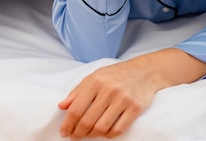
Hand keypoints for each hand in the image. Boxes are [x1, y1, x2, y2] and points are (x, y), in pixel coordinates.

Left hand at [57, 49, 205, 138]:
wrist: (144, 71)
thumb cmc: (116, 75)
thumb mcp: (94, 77)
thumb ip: (77, 91)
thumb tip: (62, 106)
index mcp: (95, 81)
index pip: (76, 109)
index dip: (68, 124)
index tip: (65, 132)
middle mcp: (109, 90)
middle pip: (87, 121)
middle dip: (78, 133)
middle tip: (75, 137)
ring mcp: (123, 99)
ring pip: (102, 127)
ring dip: (92, 135)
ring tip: (89, 135)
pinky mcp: (135, 108)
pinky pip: (118, 129)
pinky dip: (109, 135)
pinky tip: (105, 133)